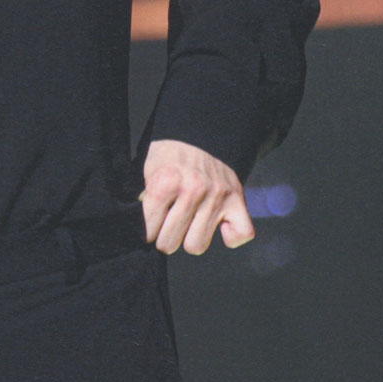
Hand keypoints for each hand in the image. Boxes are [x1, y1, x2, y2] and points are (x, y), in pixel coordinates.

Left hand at [141, 139, 253, 254]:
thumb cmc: (170, 159)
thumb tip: (141, 229)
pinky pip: (242, 234)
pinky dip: (230, 237)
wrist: (200, 135)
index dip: (147, 232)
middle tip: (168, 227)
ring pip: (197, 245)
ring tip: (189, 226)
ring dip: (191, 239)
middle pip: (170, 243)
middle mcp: (193, 189)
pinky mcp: (237, 200)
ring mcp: (217, 196)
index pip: (149, 229)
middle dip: (165, 239)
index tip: (150, 227)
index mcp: (166, 182)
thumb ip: (144, 199)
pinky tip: (219, 227)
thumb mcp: (148, 171)